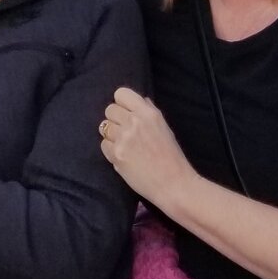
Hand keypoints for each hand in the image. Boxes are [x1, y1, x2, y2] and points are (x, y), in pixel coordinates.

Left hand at [100, 87, 196, 204]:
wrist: (174, 184)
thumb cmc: (172, 156)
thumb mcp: (165, 127)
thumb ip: (149, 112)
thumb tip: (140, 100)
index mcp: (148, 113)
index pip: (121, 93)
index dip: (122, 104)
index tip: (126, 113)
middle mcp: (134, 122)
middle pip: (109, 109)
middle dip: (115, 119)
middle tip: (125, 132)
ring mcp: (123, 138)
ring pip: (104, 127)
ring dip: (111, 135)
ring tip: (125, 145)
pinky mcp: (116, 154)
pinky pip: (103, 145)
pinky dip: (110, 150)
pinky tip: (123, 156)